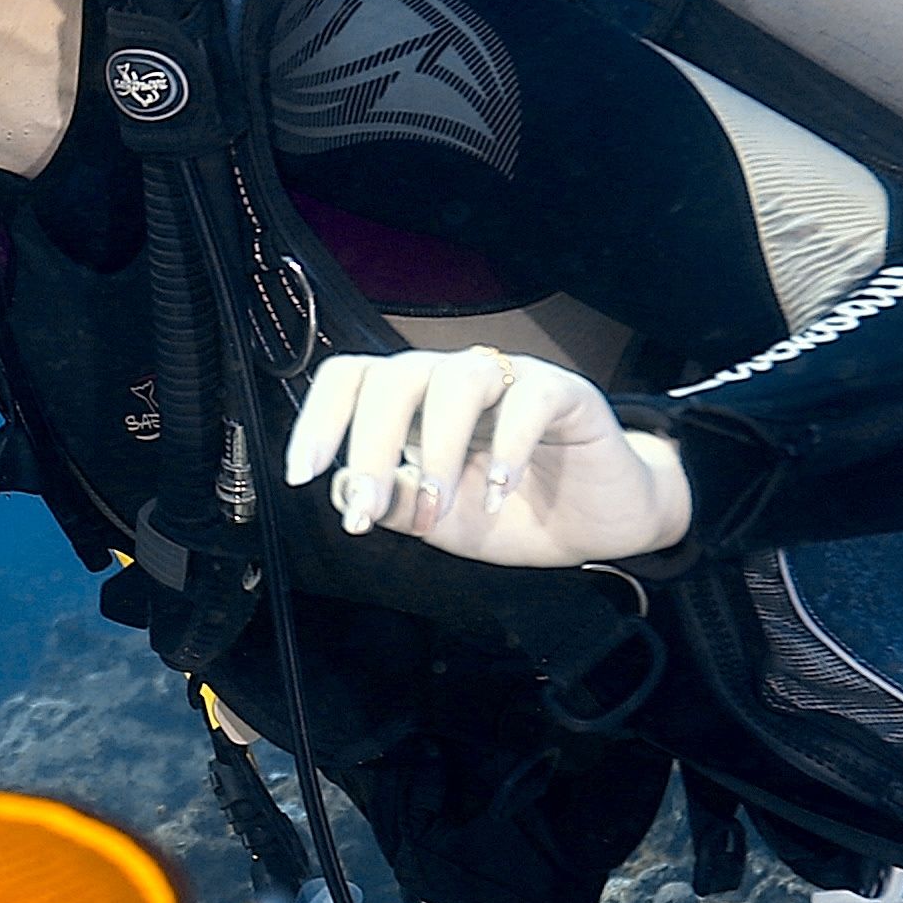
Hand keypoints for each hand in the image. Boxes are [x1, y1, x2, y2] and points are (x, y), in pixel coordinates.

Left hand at [280, 345, 693, 568]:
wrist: (600, 525)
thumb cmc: (514, 514)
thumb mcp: (439, 522)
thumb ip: (395, 503)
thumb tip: (346, 492)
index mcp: (415, 405)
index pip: (353, 381)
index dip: (321, 419)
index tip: (302, 474)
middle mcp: (454, 382)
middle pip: (394, 377)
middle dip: (370, 447)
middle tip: (368, 511)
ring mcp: (511, 381)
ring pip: (455, 380)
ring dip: (436, 449)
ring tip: (437, 509)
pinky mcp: (565, 393)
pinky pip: (531, 398)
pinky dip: (509, 445)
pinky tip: (500, 491)